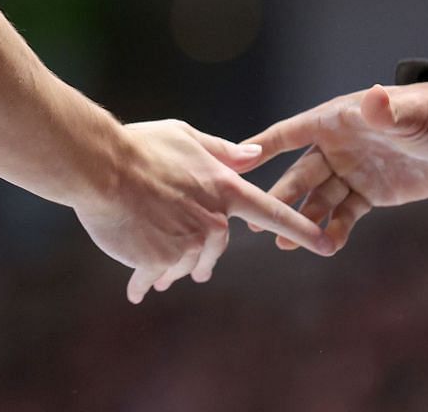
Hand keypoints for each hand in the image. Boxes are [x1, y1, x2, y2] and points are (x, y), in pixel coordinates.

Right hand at [74, 119, 334, 304]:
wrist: (100, 168)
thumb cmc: (139, 147)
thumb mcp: (184, 136)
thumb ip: (222, 151)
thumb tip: (255, 156)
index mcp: (223, 188)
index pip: (271, 212)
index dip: (301, 228)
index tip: (328, 245)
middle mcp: (212, 220)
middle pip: (215, 247)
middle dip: (199, 253)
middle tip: (186, 256)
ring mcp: (187, 243)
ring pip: (185, 263)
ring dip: (168, 263)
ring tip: (143, 249)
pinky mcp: (161, 260)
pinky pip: (157, 277)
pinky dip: (145, 282)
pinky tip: (136, 291)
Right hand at [244, 83, 427, 250]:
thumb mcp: (408, 113)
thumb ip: (386, 111)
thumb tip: (372, 98)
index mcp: (335, 121)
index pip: (289, 134)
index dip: (261, 146)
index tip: (232, 162)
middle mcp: (335, 147)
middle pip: (298, 173)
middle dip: (277, 195)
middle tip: (254, 218)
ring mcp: (350, 172)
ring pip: (318, 199)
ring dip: (301, 218)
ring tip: (283, 242)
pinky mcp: (369, 194)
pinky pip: (345, 214)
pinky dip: (333, 229)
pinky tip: (323, 245)